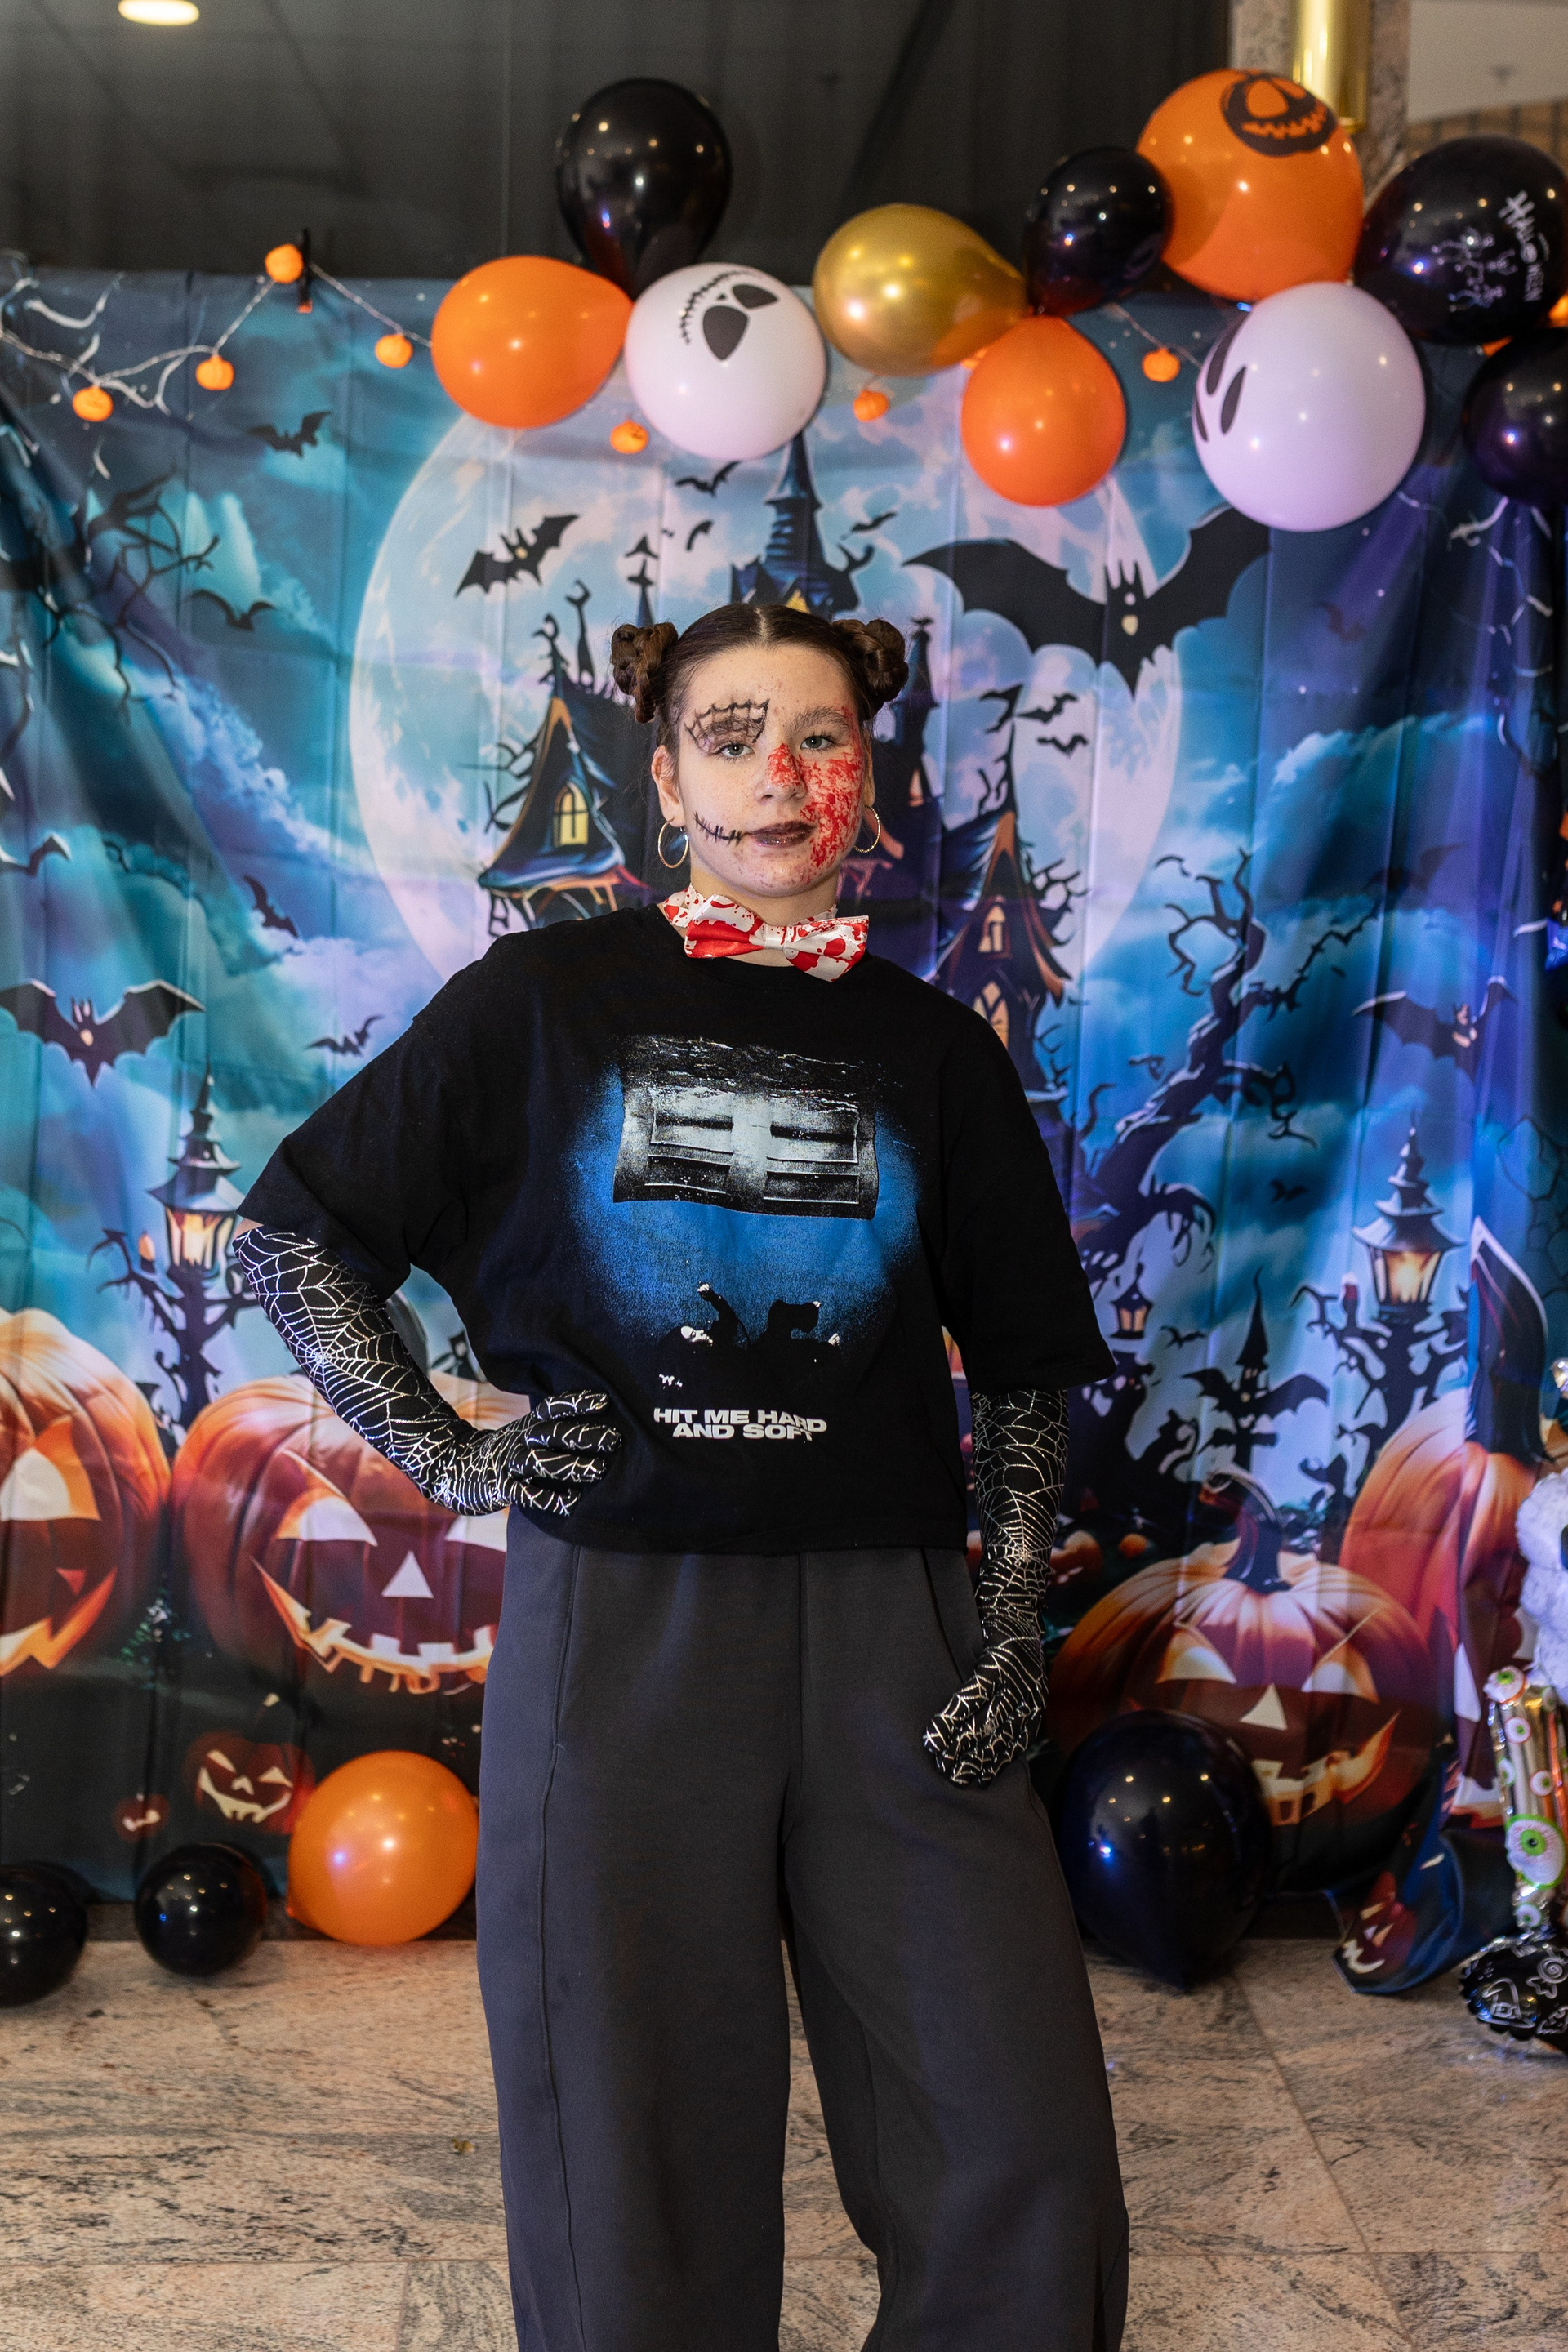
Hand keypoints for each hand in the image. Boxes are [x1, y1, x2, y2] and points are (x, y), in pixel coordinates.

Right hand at [467, 1390, 620, 1515]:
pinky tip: (570, 1502)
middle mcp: (521, 1441)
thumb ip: (552, 1429)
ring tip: (599, 1469)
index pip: (553, 1409)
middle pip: (554, 1434)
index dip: (577, 1403)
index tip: (605, 1401)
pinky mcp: (502, 1489)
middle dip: (584, 1435)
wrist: (452, 1467)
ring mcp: (510, 1464)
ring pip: (542, 1463)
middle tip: (615, 1438)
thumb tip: (597, 1426)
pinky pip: (526, 1494)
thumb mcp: (524, 1433)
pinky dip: (547, 1498)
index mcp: (528, 1425)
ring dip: (572, 1466)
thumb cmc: (506, 1452)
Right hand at [922, 1607, 1044, 1787]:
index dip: (996, 1765)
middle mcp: (1028, 1695)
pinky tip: (937, 1731)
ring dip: (960, 1745)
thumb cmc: (1010, 1638)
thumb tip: (985, 1731)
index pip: (1016, 1744)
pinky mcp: (997, 1661)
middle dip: (976, 1762)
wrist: (1017, 1597)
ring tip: (939, 1762)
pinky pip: (973, 1695)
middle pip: (1000, 1738)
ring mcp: (1015, 1679)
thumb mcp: (1018, 1673)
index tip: (978, 1782)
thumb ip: (1007, 1700)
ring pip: (985, 1722)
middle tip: (953, 1779)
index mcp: (1033, 1702)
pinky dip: (954, 1716)